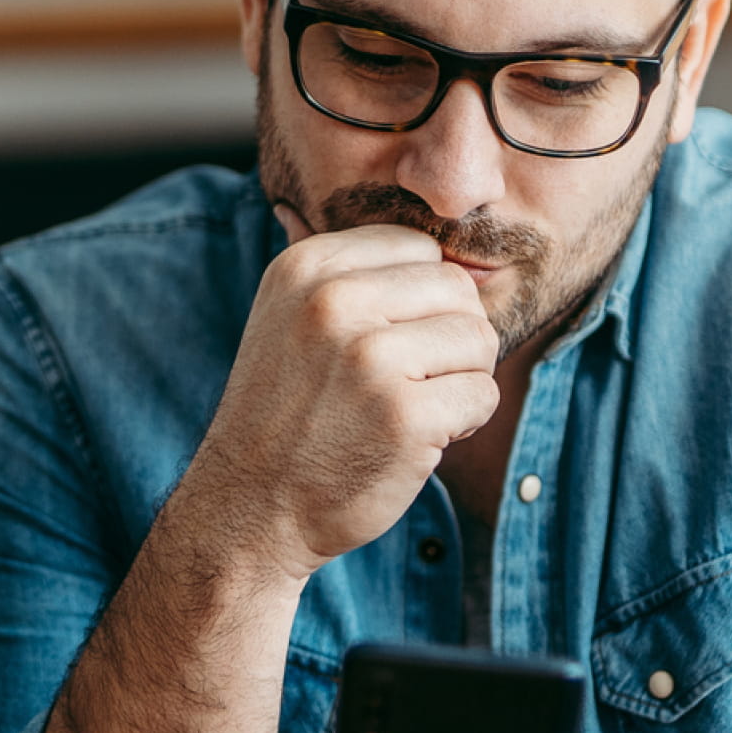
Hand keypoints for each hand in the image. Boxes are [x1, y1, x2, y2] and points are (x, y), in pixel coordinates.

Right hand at [185, 205, 498, 580]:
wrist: (249, 507)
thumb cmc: (285, 414)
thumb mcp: (289, 316)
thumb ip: (348, 271)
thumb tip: (427, 225)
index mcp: (307, 267)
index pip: (418, 248)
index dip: (421, 300)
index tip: (388, 341)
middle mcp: (333, 302)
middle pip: (456, 288)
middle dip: (448, 338)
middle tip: (408, 383)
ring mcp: (368, 359)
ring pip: (478, 338)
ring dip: (461, 379)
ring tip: (411, 408)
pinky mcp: (404, 416)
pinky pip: (482, 395)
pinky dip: (463, 423)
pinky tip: (417, 439)